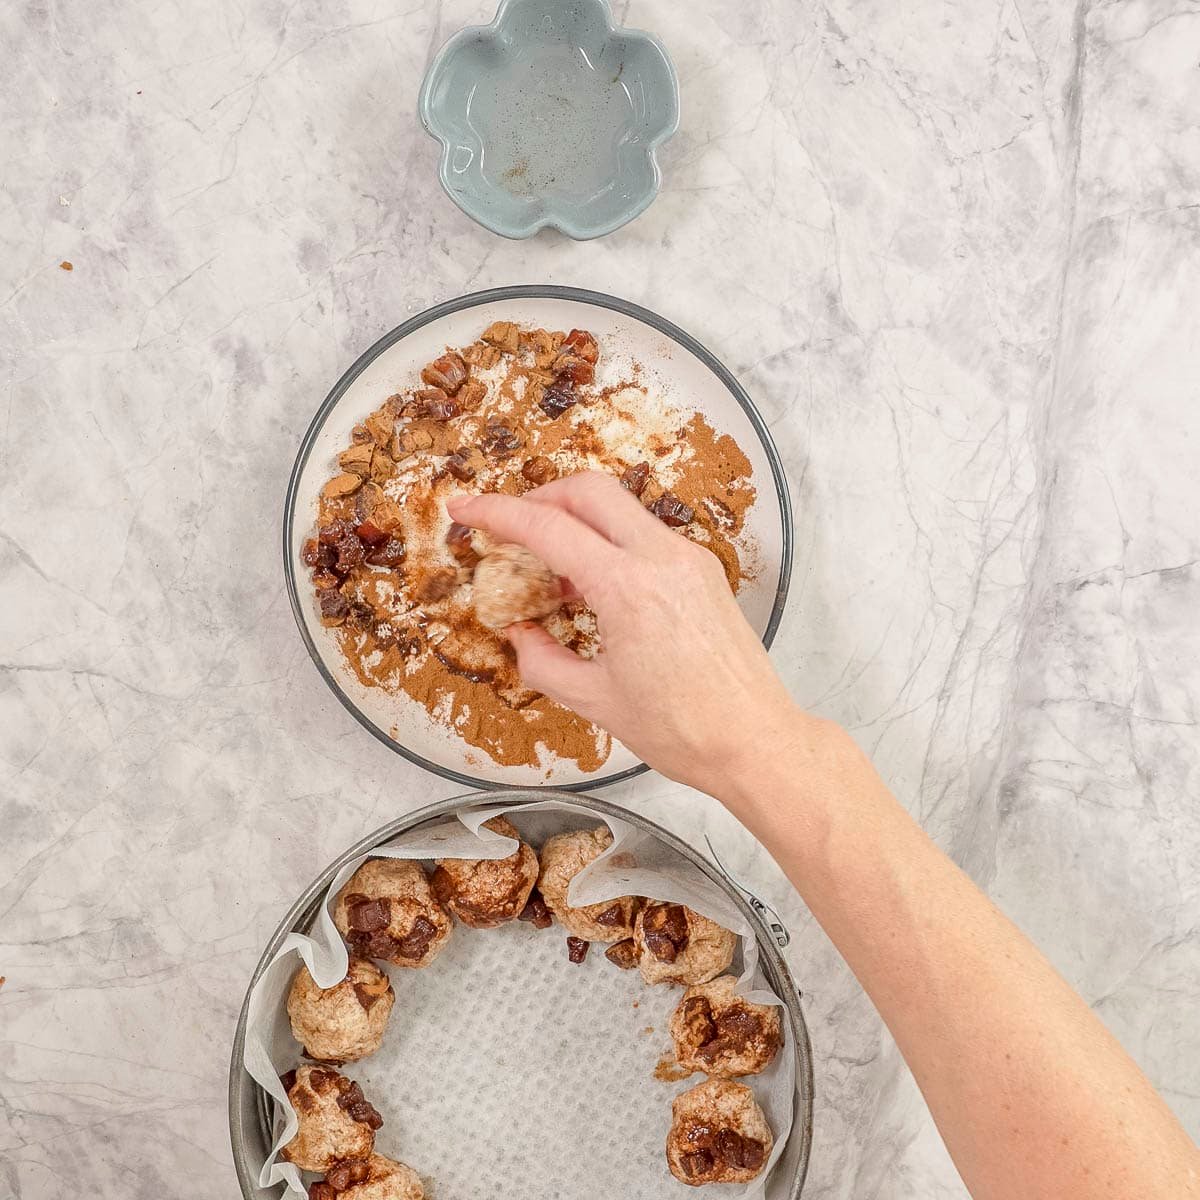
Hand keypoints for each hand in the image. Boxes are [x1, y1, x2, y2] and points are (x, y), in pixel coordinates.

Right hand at [447, 472, 805, 791]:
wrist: (755, 742)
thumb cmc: (684, 730)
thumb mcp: (595, 701)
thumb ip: (542, 660)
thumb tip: (519, 633)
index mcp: (629, 588)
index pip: (548, 527)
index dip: (496, 512)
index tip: (465, 508)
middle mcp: (663, 559)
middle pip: (589, 490)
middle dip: (540, 497)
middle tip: (510, 528)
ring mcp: (690, 561)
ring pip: (620, 509)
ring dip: (577, 523)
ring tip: (551, 575)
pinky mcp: (705, 573)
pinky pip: (646, 537)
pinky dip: (610, 545)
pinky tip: (594, 588)